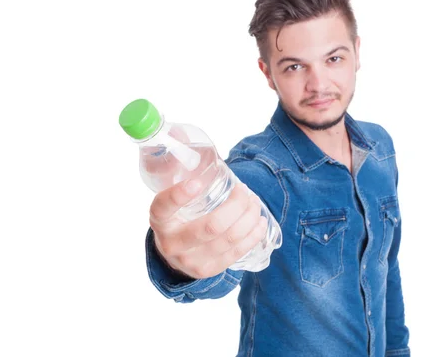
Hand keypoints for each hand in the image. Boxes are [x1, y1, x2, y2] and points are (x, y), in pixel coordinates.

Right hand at [149, 179, 267, 278]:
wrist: (174, 256)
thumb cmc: (178, 220)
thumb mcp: (172, 204)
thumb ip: (182, 182)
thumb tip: (198, 150)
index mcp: (160, 221)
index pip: (163, 207)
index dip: (179, 195)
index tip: (198, 182)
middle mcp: (172, 243)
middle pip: (212, 225)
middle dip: (237, 205)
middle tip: (244, 191)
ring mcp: (191, 260)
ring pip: (229, 238)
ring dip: (249, 218)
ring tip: (255, 203)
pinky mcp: (209, 270)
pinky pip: (237, 252)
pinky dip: (253, 235)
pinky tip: (260, 223)